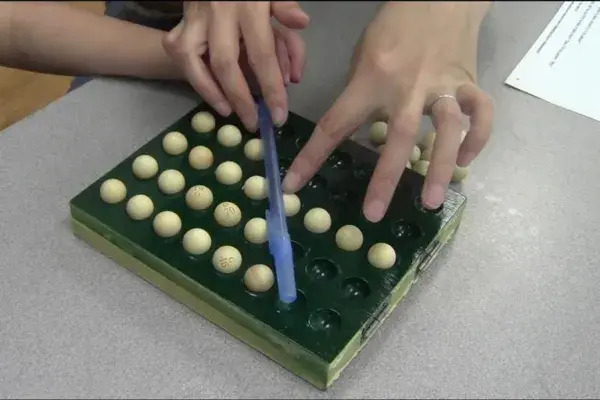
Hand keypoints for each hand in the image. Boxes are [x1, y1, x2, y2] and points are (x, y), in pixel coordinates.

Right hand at [162, 1, 308, 131]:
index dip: (271, 89)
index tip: (278, 116)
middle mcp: (218, 13)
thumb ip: (285, 8)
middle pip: (226, 65)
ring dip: (211, 93)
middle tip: (253, 123)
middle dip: (240, 99)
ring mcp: (194, 19)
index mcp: (248, 6)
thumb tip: (301, 22)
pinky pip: (181, 57)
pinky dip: (196, 80)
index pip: (262, 54)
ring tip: (230, 113)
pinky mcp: (178, 25)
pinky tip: (213, 96)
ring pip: (194, 62)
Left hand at [282, 2, 492, 221]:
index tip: (293, 185)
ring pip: (447, 129)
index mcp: (372, 78)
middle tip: (372, 214)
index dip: (312, 157)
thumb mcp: (363, 55)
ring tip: (432, 202)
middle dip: (384, 179)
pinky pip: (481, 115)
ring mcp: (442, 85)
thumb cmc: (393, 26)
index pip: (335, 124)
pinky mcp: (469, 83)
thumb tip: (354, 129)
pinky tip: (467, 161)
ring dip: (440, 167)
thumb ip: (359, 93)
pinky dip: (477, 139)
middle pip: (397, 137)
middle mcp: (407, 86)